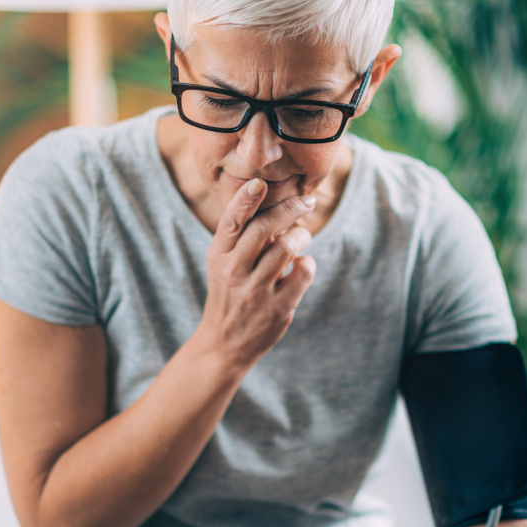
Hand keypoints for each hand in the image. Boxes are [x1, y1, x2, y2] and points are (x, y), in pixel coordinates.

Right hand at [197, 177, 316, 368]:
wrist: (224, 344)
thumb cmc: (229, 294)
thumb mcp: (224, 265)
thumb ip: (245, 239)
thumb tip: (279, 208)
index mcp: (218, 256)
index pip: (231, 222)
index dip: (245, 200)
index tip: (259, 182)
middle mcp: (233, 272)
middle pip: (263, 228)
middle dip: (289, 209)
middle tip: (307, 201)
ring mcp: (255, 292)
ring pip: (287, 248)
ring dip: (301, 235)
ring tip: (303, 235)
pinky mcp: (277, 309)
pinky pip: (303, 273)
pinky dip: (308, 263)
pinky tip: (302, 264)